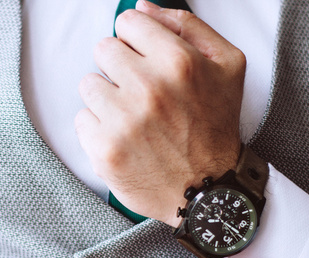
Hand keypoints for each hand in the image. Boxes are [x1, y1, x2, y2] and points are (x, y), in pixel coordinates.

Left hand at [75, 1, 245, 227]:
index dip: (136, 40)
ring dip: (106, 99)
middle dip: (119, 68)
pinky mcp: (105, 150)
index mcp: (179, 62)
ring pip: (88, 85)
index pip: (127, 22)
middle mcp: (149, 89)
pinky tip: (125, 140)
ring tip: (132, 118)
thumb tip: (143, 7)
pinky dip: (99, 130)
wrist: (209, 190)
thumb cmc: (216, 127)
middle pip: (103, 50)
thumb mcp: (226, 65)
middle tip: (140, 92)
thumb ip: (186, 27)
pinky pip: (81, 120)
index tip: (144, 59)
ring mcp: (123, 121)